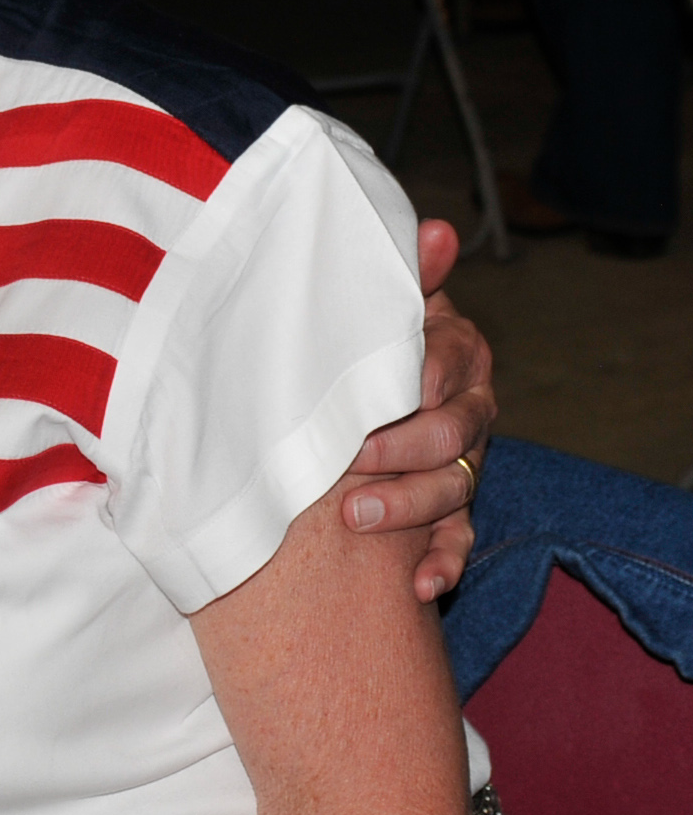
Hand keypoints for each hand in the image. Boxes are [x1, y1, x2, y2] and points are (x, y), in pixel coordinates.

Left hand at [341, 218, 493, 600]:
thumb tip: (438, 229)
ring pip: (453, 490)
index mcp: (455, 354)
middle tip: (347, 460)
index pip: (444, 367)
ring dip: (408, 508)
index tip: (366, 396)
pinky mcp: (449, 509)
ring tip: (355, 517)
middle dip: (400, 451)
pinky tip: (417, 585)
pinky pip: (457, 541)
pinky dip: (441, 564)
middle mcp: (468, 410)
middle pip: (452, 436)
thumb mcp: (382, 298)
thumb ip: (408, 272)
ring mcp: (461, 463)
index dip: (409, 383)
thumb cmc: (363, 333)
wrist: (353, 377)